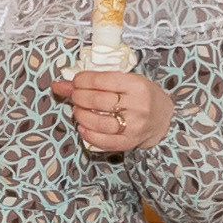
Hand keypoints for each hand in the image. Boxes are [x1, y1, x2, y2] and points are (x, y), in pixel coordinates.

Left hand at [52, 68, 171, 156]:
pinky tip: (83, 127)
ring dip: (81, 115)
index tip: (76, 81)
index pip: (103, 80)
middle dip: (79, 97)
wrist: (163, 117)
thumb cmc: (140, 95)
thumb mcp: (123, 81)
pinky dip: (88, 134)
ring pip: (99, 122)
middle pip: (98, 100)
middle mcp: (138, 105)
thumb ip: (93, 81)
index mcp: (137, 85)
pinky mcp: (130, 142)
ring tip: (78, 111)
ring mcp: (135, 125)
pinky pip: (104, 141)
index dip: (83, 80)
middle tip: (75, 96)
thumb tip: (59, 84)